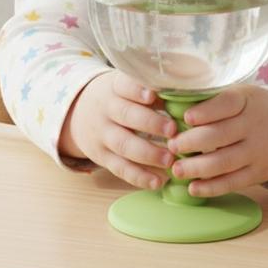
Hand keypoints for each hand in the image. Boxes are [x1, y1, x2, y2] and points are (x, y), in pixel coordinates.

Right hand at [59, 70, 176, 189]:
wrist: (80, 112)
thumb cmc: (119, 97)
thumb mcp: (128, 87)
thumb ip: (153, 91)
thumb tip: (187, 99)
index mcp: (115, 88)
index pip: (124, 86)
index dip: (137, 91)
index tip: (153, 95)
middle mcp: (106, 110)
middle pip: (126, 115)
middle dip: (150, 123)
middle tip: (173, 130)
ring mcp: (102, 135)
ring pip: (123, 145)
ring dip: (148, 154)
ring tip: (170, 160)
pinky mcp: (102, 157)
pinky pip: (120, 169)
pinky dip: (140, 177)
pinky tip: (159, 181)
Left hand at [165, 85, 267, 197]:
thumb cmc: (251, 109)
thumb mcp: (239, 94)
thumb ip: (212, 99)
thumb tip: (169, 104)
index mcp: (245, 100)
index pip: (226, 104)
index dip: (205, 111)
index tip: (185, 118)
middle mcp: (253, 126)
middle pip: (220, 136)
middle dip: (192, 142)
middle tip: (171, 146)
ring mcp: (257, 151)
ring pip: (224, 162)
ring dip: (197, 168)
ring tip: (176, 170)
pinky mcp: (258, 173)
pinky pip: (233, 182)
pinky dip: (211, 187)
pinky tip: (193, 188)